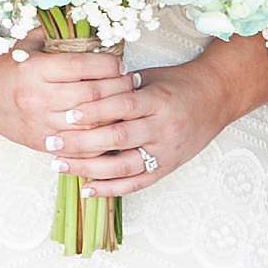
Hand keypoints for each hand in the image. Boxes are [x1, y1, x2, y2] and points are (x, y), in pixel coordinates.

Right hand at [0, 39, 124, 155]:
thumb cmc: (9, 64)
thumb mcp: (30, 43)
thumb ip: (60, 37)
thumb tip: (100, 31)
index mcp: (35, 70)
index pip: (83, 67)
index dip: (109, 66)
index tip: (121, 65)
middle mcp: (37, 98)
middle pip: (91, 97)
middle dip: (118, 90)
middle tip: (132, 84)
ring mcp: (39, 124)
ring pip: (88, 125)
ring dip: (113, 116)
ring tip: (126, 107)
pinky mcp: (40, 143)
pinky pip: (77, 147)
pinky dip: (98, 141)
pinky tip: (110, 131)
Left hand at [49, 50, 233, 197]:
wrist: (216, 98)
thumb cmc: (178, 84)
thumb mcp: (149, 77)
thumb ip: (118, 86)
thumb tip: (78, 90)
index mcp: (157, 100)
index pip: (120, 106)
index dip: (91, 111)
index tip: (65, 114)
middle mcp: (163, 128)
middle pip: (117, 138)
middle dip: (80, 142)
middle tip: (51, 141)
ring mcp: (166, 151)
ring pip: (123, 166)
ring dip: (88, 168)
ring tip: (59, 165)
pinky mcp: (167, 168)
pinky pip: (136, 184)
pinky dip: (110, 189)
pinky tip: (86, 189)